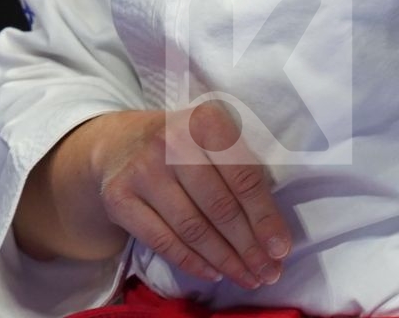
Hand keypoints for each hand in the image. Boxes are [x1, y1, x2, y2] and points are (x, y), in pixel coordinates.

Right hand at [84, 103, 292, 287]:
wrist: (118, 143)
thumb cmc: (182, 144)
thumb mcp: (212, 139)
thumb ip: (241, 172)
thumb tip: (272, 234)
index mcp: (205, 122)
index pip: (243, 177)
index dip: (264, 218)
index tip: (280, 249)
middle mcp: (171, 143)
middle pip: (219, 207)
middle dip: (248, 247)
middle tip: (268, 273)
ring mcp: (142, 171)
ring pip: (193, 229)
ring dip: (225, 260)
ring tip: (247, 277)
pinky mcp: (119, 199)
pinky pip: (163, 241)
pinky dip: (192, 262)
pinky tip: (214, 272)